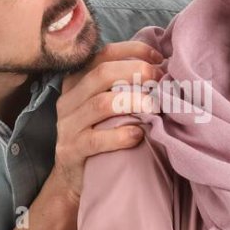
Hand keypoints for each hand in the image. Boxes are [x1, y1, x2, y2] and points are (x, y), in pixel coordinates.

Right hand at [51, 40, 163, 205]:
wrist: (72, 178)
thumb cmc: (99, 135)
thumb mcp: (106, 106)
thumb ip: (123, 86)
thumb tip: (162, 66)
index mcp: (77, 81)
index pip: (104, 54)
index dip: (134, 52)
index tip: (160, 58)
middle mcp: (68, 99)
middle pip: (102, 74)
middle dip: (136, 73)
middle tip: (161, 81)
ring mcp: (67, 125)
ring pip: (101, 104)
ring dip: (132, 102)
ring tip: (154, 107)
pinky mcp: (71, 150)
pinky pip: (95, 139)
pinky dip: (120, 135)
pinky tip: (138, 134)